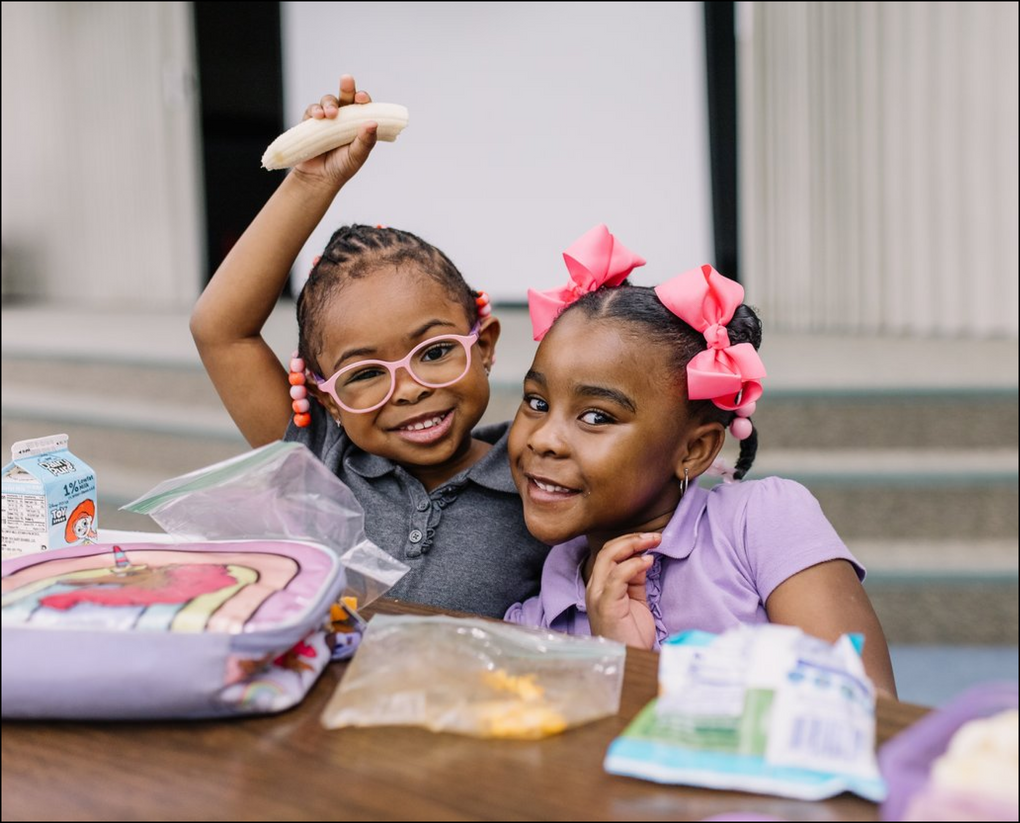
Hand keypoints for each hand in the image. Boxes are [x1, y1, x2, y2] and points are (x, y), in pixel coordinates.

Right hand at [292, 74, 378, 188]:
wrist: (318, 178)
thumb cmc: (341, 167)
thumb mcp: (357, 156)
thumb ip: (366, 141)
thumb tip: (373, 123)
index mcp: (358, 123)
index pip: (363, 106)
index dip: (363, 99)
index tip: (362, 98)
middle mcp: (343, 118)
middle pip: (346, 96)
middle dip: (347, 87)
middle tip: (347, 81)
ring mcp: (327, 119)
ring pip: (328, 101)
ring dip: (329, 103)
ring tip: (330, 114)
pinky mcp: (311, 122)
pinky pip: (312, 110)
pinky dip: (314, 110)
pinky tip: (318, 116)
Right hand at [585, 532, 660, 648]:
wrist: (629, 660)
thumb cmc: (631, 635)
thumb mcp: (635, 601)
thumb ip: (635, 580)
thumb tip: (643, 558)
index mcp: (601, 585)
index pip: (610, 552)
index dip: (630, 541)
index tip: (652, 538)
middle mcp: (596, 587)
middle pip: (608, 550)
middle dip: (633, 538)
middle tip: (655, 537)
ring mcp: (598, 595)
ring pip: (610, 557)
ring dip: (634, 544)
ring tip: (653, 542)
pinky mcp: (607, 604)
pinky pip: (617, 576)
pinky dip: (633, 565)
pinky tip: (648, 562)